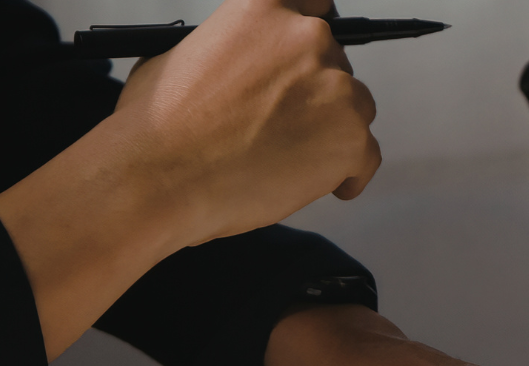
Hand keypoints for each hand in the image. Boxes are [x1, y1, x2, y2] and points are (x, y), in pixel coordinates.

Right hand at [115, 0, 383, 239]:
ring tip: (289, 160)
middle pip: (336, 66)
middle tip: (283, 127)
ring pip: (355, 111)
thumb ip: (229, 49)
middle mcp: (306, 40)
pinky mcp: (351, 139)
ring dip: (332, 134)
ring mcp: (335, 89)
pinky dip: (347, 174)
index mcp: (264, 10)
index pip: (313, 3)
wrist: (163, 175)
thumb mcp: (181, 53)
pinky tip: (318, 184)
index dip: (316, 34)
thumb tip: (235, 62)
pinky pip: (366, 158)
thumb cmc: (162, 125)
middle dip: (316, 97)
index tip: (317, 53)